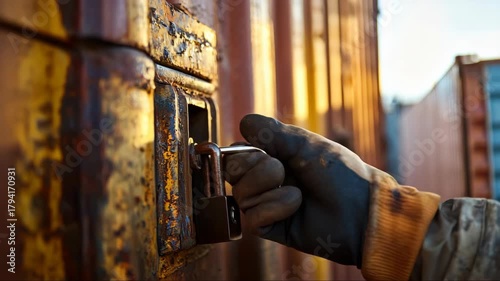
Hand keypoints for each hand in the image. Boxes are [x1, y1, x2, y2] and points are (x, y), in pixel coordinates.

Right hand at [224, 114, 373, 266]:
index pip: (237, 153)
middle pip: (232, 173)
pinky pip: (252, 217)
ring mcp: (267, 204)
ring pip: (241, 194)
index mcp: (273, 158)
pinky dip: (274, 207)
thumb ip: (272, 133)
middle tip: (281, 169)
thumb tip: (244, 122)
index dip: (243, 152)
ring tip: (297, 190)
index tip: (265, 152)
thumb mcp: (304, 145)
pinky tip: (296, 205)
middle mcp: (266, 181)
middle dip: (255, 168)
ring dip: (269, 188)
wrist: (360, 209)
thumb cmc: (339, 173)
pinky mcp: (271, 227)